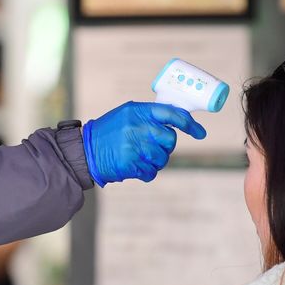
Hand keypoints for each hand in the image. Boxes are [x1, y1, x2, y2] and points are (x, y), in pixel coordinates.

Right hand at [82, 102, 206, 185]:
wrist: (84, 151)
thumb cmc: (108, 133)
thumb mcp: (126, 116)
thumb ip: (147, 117)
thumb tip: (175, 121)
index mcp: (137, 111)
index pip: (171, 113)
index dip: (189, 123)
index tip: (200, 132)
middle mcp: (137, 126)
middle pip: (170, 139)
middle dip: (166, 146)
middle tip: (154, 148)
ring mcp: (134, 146)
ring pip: (162, 158)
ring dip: (155, 161)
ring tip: (140, 157)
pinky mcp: (131, 163)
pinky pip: (151, 172)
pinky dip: (146, 173)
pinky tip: (134, 167)